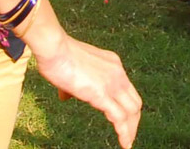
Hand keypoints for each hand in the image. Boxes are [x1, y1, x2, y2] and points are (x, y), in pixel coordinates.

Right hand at [32, 32, 142, 147]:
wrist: (55, 48)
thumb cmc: (58, 57)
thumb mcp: (71, 72)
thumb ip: (72, 86)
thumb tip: (66, 96)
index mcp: (113, 65)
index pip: (127, 90)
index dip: (128, 106)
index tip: (125, 119)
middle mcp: (118, 73)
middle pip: (134, 102)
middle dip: (133, 120)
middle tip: (129, 135)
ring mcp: (112, 83)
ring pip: (131, 111)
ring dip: (131, 129)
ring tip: (127, 142)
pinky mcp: (102, 94)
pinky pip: (119, 117)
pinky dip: (124, 132)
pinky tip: (124, 143)